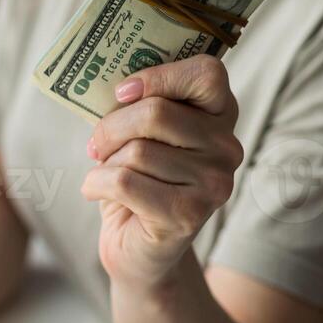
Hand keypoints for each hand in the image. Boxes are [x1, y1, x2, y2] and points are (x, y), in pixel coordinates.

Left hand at [80, 55, 242, 289]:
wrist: (139, 249)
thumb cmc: (137, 178)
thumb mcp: (140, 133)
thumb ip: (137, 104)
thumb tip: (106, 85)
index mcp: (220, 114)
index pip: (207, 73)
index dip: (160, 76)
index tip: (122, 92)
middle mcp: (228, 147)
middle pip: (157, 113)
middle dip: (111, 127)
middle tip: (96, 144)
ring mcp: (214, 183)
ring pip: (137, 151)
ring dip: (105, 162)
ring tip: (105, 172)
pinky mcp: (189, 215)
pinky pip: (124, 182)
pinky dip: (95, 184)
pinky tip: (95, 191)